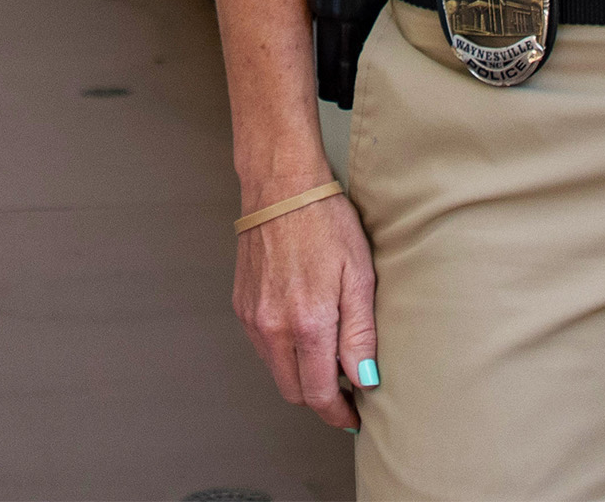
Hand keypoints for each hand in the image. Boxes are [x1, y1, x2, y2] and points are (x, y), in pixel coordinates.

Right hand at [232, 183, 378, 431]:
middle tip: (347, 387)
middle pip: (294, 391)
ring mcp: (252, 317)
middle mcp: (272, 327)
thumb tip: (363, 380)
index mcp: (306, 323)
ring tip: (329, 354)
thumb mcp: (358, 276)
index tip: (354, 419)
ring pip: (276, 371)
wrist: (281, 185)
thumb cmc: (326, 222)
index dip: (338, 415)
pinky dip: (284, 351)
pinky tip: (304, 329)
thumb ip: (360, 335)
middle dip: (321, 398)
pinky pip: (263, 346)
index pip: (318, 395)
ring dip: (301, 374)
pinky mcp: (241, 305)